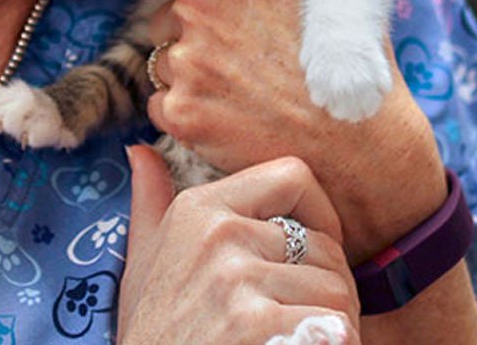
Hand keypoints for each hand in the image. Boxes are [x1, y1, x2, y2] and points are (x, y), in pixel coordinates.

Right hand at [118, 145, 358, 344]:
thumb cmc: (155, 332)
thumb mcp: (142, 260)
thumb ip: (149, 200)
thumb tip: (140, 149)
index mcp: (198, 208)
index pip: (293, 176)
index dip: (319, 212)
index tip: (310, 250)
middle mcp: (218, 234)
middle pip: (324, 245)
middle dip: (331, 286)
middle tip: (310, 316)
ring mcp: (235, 280)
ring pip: (335, 290)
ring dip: (335, 323)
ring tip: (307, 338)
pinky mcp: (254, 324)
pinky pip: (334, 327)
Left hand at [143, 0, 447, 262]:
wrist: (361, 147)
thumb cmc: (352, 69)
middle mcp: (200, 10)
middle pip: (166, 19)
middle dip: (188, 37)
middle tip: (233, 66)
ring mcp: (187, 62)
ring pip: (163, 65)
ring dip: (188, 80)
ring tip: (239, 100)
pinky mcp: (181, 112)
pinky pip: (161, 108)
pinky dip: (185, 117)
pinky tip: (228, 125)